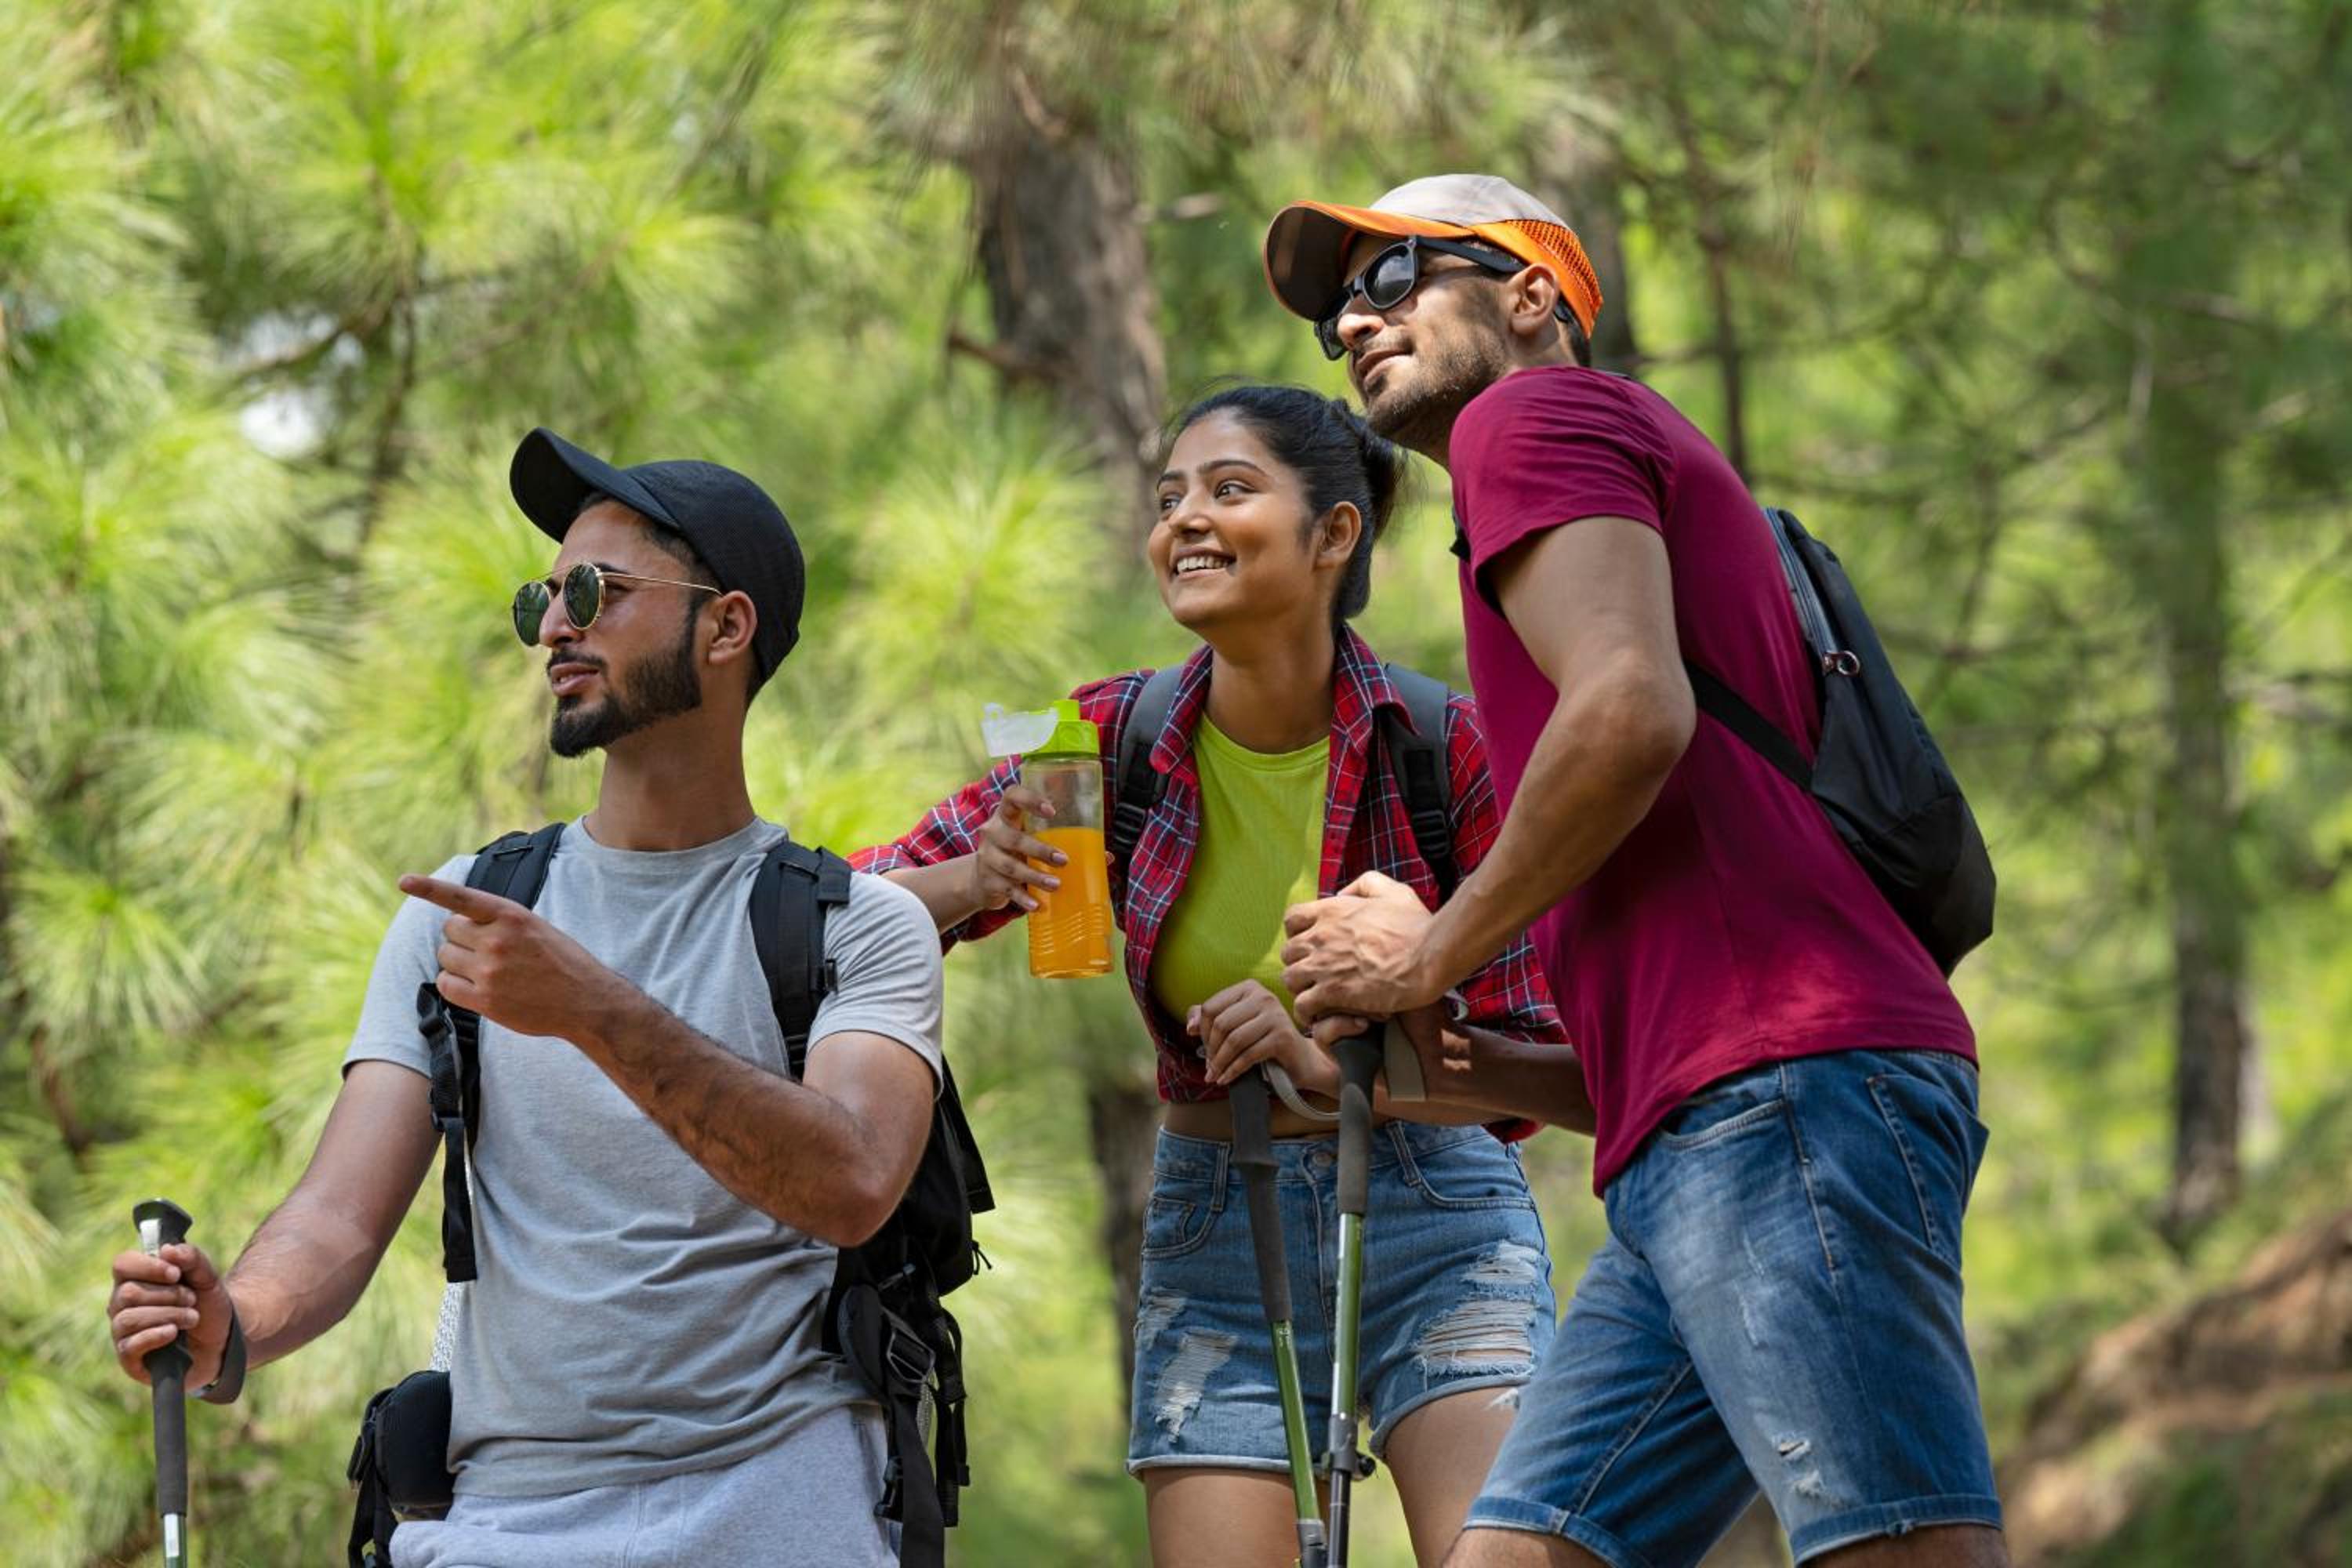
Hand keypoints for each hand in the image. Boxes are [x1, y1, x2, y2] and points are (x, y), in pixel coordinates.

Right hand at [107, 1241, 232, 1388]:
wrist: (222, 1339)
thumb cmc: (207, 1305)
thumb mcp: (207, 1278)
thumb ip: (191, 1258)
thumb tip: (167, 1250)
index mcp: (135, 1279)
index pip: (122, 1264)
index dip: (148, 1267)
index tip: (176, 1274)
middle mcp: (122, 1305)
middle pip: (128, 1293)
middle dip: (169, 1295)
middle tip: (192, 1299)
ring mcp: (123, 1332)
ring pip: (129, 1318)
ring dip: (168, 1315)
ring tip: (192, 1317)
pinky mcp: (129, 1358)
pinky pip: (129, 1346)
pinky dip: (155, 1336)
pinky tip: (174, 1332)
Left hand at [397, 874, 628, 1039]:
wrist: (586, 1000)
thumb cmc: (562, 962)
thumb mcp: (536, 928)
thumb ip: (499, 922)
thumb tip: (457, 924)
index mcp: (512, 915)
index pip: (462, 898)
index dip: (429, 888)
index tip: (404, 881)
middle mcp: (497, 940)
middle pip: (449, 931)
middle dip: (461, 939)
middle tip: (486, 950)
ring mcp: (489, 971)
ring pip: (445, 958)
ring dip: (458, 963)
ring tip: (488, 971)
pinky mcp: (484, 999)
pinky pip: (446, 985)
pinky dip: (454, 985)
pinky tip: (477, 988)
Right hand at [969, 785, 1066, 914]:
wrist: (980, 879)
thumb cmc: (1017, 853)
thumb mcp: (1032, 841)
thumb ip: (1063, 842)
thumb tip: (1105, 856)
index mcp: (1007, 815)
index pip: (1012, 796)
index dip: (1030, 799)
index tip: (1052, 811)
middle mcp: (993, 832)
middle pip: (1013, 838)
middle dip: (1039, 849)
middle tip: (1064, 860)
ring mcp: (987, 857)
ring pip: (1011, 866)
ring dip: (1035, 876)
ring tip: (1056, 884)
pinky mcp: (986, 881)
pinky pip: (1006, 889)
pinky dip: (1023, 898)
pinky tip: (1037, 905)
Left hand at [1189, 980, 1335, 1097]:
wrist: (1301, 1060)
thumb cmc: (1264, 1042)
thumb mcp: (1236, 1027)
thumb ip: (1210, 1020)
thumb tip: (1190, 1027)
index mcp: (1248, 988)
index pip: (1211, 1007)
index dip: (1202, 1032)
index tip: (1205, 1050)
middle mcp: (1263, 996)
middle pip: (1221, 1023)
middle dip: (1211, 1050)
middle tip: (1210, 1067)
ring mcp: (1275, 1014)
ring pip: (1234, 1040)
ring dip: (1220, 1063)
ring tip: (1215, 1076)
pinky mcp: (1282, 1036)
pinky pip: (1248, 1055)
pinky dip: (1233, 1070)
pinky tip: (1226, 1079)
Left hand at [1281, 870, 1442, 1023]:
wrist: (1430, 955)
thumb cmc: (1416, 924)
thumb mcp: (1392, 891)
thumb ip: (1363, 885)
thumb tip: (1342, 894)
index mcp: (1332, 911)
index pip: (1292, 918)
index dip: (1298, 933)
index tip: (1312, 944)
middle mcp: (1321, 936)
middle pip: (1288, 952)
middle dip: (1299, 963)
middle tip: (1316, 974)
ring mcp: (1324, 965)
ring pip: (1290, 979)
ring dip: (1301, 988)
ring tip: (1317, 996)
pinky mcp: (1333, 992)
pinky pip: (1302, 1005)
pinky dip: (1308, 1012)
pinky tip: (1321, 1015)